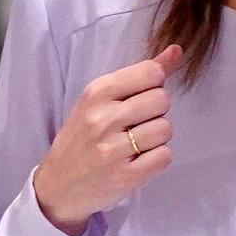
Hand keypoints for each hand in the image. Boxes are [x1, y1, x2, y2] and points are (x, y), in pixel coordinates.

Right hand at [32, 45, 181, 235]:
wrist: (58, 185)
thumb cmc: (82, 138)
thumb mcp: (100, 100)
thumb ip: (139, 75)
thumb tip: (176, 50)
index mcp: (96, 93)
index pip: (150, 73)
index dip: (154, 85)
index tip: (139, 98)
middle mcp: (103, 118)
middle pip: (162, 100)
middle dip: (156, 112)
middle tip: (136, 124)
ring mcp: (113, 150)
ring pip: (166, 128)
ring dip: (157, 137)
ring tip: (136, 144)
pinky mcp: (125, 177)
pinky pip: (164, 156)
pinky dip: (157, 158)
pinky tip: (138, 161)